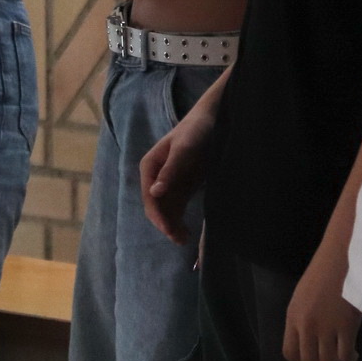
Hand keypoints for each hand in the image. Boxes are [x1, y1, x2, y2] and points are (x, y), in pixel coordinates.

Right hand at [139, 105, 213, 243]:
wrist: (212, 120)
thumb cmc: (195, 130)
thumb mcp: (184, 149)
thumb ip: (170, 170)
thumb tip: (154, 193)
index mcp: (150, 166)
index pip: (150, 197)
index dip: (158, 215)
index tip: (169, 230)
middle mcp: (155, 177)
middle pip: (156, 206)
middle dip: (165, 223)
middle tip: (180, 239)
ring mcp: (169, 183)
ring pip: (166, 210)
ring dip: (172, 225)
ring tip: (184, 240)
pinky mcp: (181, 187)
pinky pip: (177, 207)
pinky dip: (179, 220)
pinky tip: (187, 232)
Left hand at [283, 251, 361, 360]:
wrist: (342, 256)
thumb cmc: (323, 272)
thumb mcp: (303, 297)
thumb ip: (301, 320)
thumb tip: (306, 344)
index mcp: (293, 316)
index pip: (289, 352)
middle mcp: (307, 325)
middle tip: (328, 358)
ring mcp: (326, 327)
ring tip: (340, 354)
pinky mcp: (346, 326)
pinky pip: (345, 355)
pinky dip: (350, 358)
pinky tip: (353, 354)